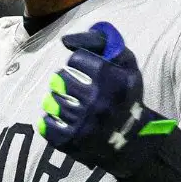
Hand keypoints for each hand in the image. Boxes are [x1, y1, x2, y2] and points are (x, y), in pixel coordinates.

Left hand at [37, 22, 176, 164]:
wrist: (134, 139)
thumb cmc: (126, 95)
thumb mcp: (126, 65)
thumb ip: (101, 42)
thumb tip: (65, 40)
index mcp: (112, 80)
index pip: (76, 59)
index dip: (79, 62)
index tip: (86, 71)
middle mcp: (97, 102)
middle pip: (60, 78)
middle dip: (65, 80)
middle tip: (73, 86)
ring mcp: (83, 124)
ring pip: (51, 101)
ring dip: (57, 99)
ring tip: (68, 102)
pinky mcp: (71, 141)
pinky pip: (46, 124)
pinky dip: (50, 120)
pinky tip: (62, 118)